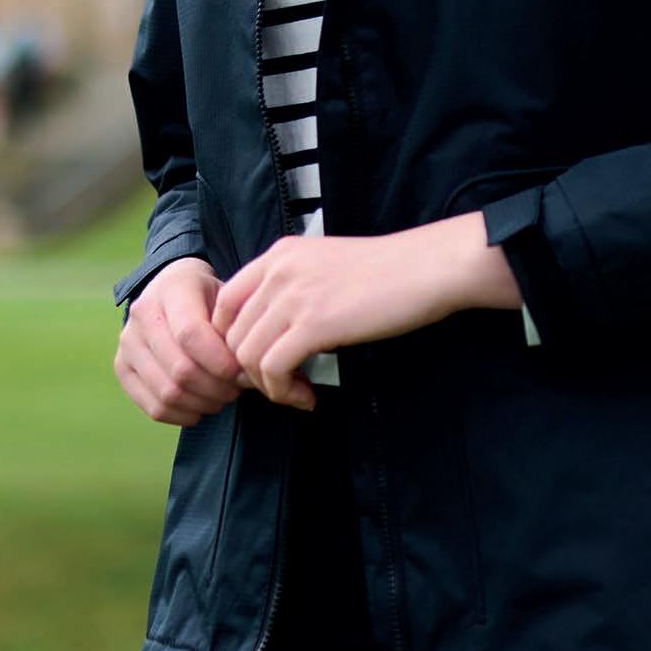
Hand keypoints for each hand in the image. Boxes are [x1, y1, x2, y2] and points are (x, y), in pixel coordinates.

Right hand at [115, 256, 244, 425]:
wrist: (172, 290)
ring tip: (222, 396)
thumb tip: (242, 372)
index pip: (191, 334)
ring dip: (202, 403)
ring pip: (167, 393)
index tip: (242, 373)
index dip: (220, 362)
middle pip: (180, 369)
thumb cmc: (209, 297)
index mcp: (172, 288)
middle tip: (237, 388)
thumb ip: (235, 327)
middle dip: (216, 387)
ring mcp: (128, 342)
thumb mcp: (227, 297)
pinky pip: (154, 407)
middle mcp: (142, 313)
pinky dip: (183, 415)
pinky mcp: (122, 367)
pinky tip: (202, 406)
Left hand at [211, 214, 520, 409]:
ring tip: (298, 393)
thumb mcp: (326, 265)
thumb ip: (293, 287)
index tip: (260, 362)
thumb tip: (270, 332)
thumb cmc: (386, 271)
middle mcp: (278, 270)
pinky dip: (284, 392)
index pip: (225, 303)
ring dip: (268, 387)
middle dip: (250, 370)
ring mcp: (293, 296)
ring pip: (247, 355)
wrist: (425, 268)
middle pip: (232, 334)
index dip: (233, 341)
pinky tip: (308, 396)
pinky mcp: (313, 324)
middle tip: (282, 385)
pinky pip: (272, 369)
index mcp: (279, 254)